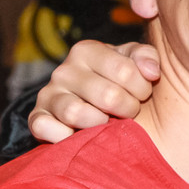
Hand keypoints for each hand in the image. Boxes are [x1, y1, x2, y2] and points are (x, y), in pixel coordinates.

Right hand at [28, 40, 159, 143]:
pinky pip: (44, 128)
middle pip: (107, 96)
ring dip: (100, 124)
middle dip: (128, 109)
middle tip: (130, 112)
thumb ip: (147, 57)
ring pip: (76, 113)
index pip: (125, 71)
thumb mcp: (136, 62)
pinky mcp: (37, 119)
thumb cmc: (119, 80)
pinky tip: (81, 136)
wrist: (94, 106)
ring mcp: (48, 95)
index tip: (144, 93)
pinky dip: (65, 137)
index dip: (142, 88)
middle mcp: (64, 70)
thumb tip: (152, 72)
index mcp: (87, 50)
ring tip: (108, 123)